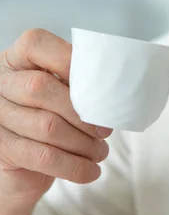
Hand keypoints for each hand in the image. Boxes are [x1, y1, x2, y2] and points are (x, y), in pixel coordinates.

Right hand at [0, 29, 111, 210]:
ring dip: (83, 143)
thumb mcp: (60, 95)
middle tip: (105, 130)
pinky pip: (43, 157)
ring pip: (46, 126)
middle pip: (41, 87)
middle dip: (82, 112)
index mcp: (16, 60)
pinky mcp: (2, 149)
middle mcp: (0, 83)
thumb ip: (76, 85)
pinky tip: (91, 170)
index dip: (67, 58)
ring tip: (101, 152)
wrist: (21, 168)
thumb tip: (113, 93)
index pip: (35, 44)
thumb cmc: (49, 120)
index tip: (97, 83)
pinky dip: (74, 166)